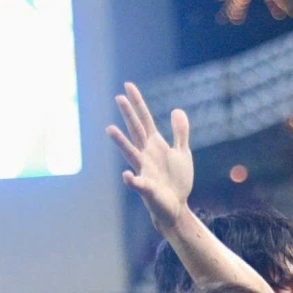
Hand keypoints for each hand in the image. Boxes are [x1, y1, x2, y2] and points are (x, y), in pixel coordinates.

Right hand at [106, 82, 192, 232]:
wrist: (175, 206)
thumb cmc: (176, 180)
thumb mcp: (182, 153)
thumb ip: (180, 132)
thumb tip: (177, 110)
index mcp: (154, 145)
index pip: (144, 120)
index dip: (138, 103)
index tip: (127, 86)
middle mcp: (145, 155)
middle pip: (136, 131)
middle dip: (128, 115)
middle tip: (119, 98)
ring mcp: (144, 170)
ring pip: (131, 154)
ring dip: (121, 142)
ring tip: (110, 129)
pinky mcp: (147, 188)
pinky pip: (138, 183)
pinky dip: (132, 180)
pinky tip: (127, 176)